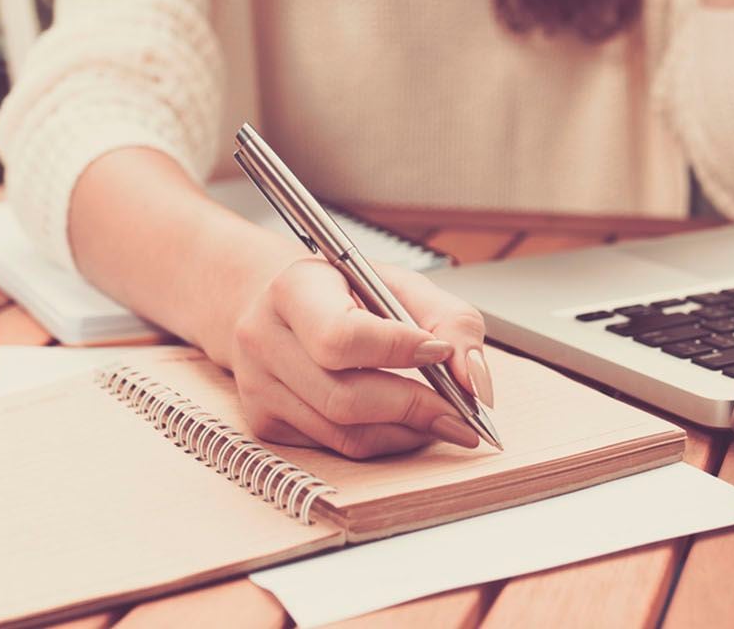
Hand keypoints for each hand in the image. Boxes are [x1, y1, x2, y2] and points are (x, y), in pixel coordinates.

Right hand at [228, 255, 494, 458]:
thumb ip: (452, 322)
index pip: (341, 336)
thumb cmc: (347, 293)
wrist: (284, 307)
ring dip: (405, 431)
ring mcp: (257, 386)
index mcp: (294, 289)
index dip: (397, 350)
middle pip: (343, 396)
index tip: (440, 352)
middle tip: (462, 414)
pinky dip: (381, 441)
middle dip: (413, 407)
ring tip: (441, 419)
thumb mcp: (402, 286)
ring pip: (342, 431)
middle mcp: (263, 338)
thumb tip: (476, 382)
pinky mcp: (264, 423)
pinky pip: (335, 448)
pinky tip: (403, 424)